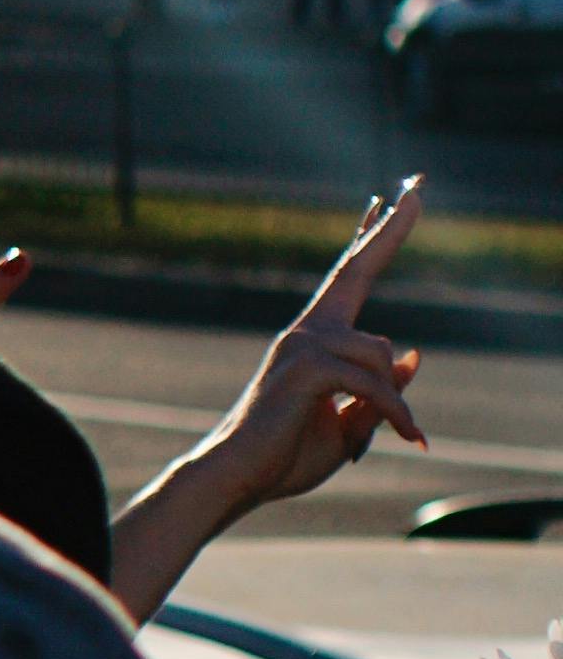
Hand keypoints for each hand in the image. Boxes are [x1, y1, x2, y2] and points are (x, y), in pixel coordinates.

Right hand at [192, 194, 427, 516]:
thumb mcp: (351, 423)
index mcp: (316, 337)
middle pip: (356, 267)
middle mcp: (308, 329)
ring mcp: (303, 343)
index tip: (384, 199)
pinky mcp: (306, 367)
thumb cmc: (286, 453)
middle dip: (391, 226)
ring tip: (403, 438)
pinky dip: (396, 416)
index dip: (369, 237)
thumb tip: (415, 355)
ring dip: (399, 405)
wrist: (240, 475)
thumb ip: (382, 391)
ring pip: (382, 354)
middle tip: (418, 183)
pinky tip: (404, 438)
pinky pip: (374, 385)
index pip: (349, 275)